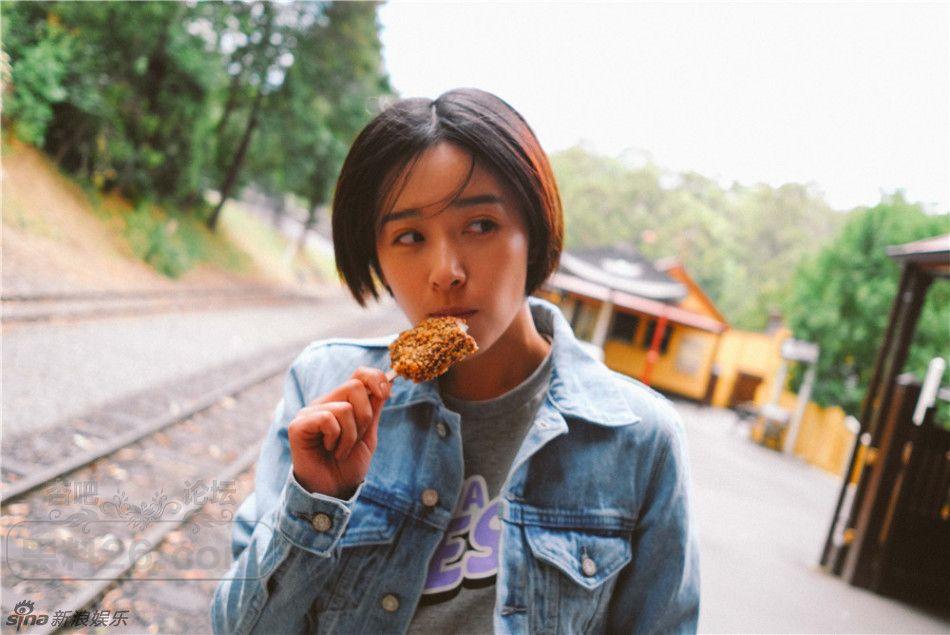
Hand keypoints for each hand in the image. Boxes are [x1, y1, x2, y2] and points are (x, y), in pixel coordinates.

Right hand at [287, 366, 390, 498]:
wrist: (333, 491)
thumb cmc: (348, 465)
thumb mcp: (368, 435)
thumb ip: (374, 409)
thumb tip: (387, 382)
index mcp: (342, 402)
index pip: (359, 373)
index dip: (376, 378)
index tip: (387, 394)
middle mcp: (325, 402)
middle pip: (355, 386)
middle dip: (365, 417)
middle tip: (356, 439)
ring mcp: (310, 412)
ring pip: (345, 407)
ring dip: (351, 435)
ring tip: (341, 450)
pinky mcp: (299, 425)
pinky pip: (328, 418)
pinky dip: (336, 438)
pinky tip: (329, 450)